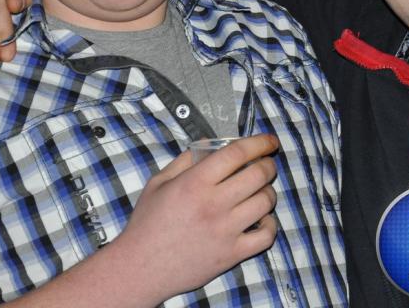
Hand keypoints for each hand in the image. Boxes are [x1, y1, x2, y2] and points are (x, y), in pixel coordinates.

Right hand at [5, 134, 278, 307]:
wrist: (139, 268)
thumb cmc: (148, 223)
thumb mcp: (159, 182)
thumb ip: (186, 160)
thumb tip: (211, 145)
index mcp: (195, 182)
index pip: (238, 153)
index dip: (259, 142)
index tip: (269, 140)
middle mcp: (214, 204)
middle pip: (258, 174)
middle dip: (268, 164)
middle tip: (266, 163)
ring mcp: (225, 230)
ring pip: (266, 202)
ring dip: (268, 191)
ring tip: (260, 190)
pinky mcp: (231, 254)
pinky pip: (266, 235)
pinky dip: (269, 224)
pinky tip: (260, 218)